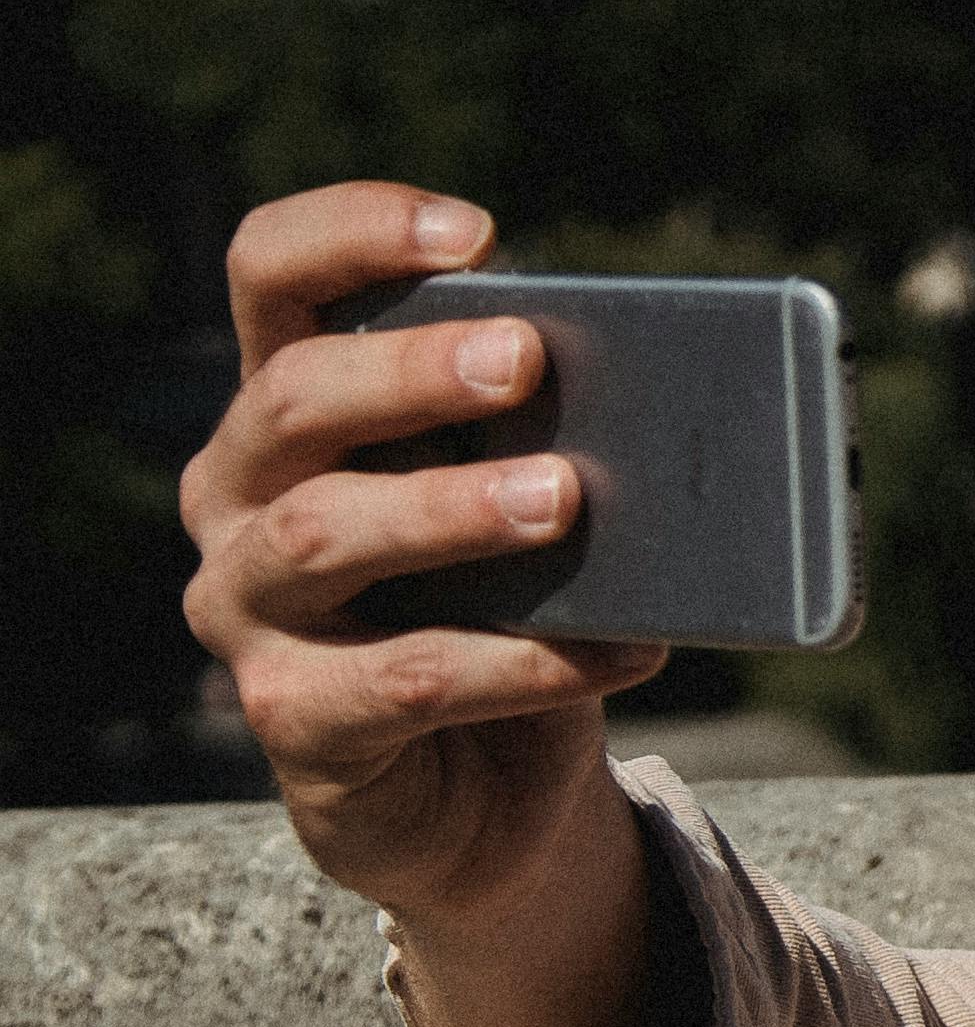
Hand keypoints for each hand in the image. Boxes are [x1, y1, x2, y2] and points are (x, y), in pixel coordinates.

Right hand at [183, 184, 677, 1026]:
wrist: (492, 795)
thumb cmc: (514, 606)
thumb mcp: (536, 504)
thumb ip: (563, 437)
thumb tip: (683, 399)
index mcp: (292, 405)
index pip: (272, 275)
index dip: (351, 232)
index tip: (475, 233)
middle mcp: (239, 493)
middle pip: (291, 398)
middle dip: (410, 371)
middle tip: (529, 359)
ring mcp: (247, 610)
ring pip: (320, 534)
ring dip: (451, 508)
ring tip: (568, 497)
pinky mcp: (294, 722)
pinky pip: (401, 681)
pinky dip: (520, 662)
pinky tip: (620, 649)